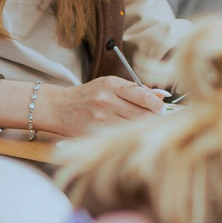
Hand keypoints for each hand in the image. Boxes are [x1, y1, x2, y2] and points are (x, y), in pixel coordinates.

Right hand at [42, 75, 168, 135]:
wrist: (59, 108)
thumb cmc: (89, 95)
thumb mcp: (109, 84)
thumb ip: (134, 90)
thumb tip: (160, 98)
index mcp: (112, 84)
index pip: (144, 96)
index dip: (157, 105)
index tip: (162, 109)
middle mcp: (107, 100)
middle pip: (142, 115)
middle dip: (154, 120)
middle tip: (158, 123)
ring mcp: (101, 118)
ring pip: (133, 128)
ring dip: (143, 131)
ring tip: (145, 130)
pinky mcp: (95, 133)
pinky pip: (120, 137)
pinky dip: (129, 138)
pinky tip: (130, 137)